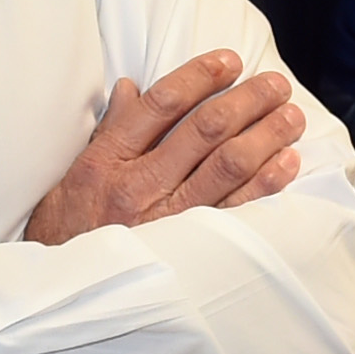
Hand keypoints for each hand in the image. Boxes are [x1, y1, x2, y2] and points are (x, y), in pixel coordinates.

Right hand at [24, 51, 309, 244]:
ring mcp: (166, 220)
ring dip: (266, 135)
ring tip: (291, 116)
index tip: (229, 61)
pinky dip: (267, 183)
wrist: (63, 291)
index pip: (161, 103)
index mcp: (107, 160)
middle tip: (276, 85)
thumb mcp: (77, 173)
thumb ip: (110, 130)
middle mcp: (138, 186)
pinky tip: (287, 162)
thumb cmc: (68, 229)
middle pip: (204, 129)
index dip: (200, 76)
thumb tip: (131, 89)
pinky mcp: (189, 249)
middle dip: (247, 100)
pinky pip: (238, 209)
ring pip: (228, 164)